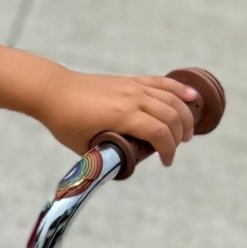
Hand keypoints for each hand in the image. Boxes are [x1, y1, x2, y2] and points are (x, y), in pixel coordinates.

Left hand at [31, 68, 197, 165]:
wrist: (53, 91)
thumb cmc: (65, 120)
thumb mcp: (85, 147)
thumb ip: (107, 156)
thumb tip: (125, 167)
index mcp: (121, 116)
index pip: (158, 134)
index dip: (168, 150)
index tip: (166, 162)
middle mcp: (132, 99)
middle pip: (170, 116)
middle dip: (179, 136)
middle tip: (176, 149)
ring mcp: (132, 87)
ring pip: (171, 99)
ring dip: (184, 116)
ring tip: (186, 132)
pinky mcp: (130, 80)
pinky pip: (161, 82)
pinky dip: (179, 90)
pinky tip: (192, 97)